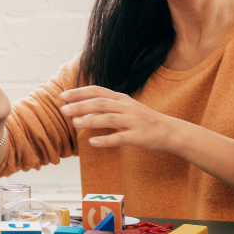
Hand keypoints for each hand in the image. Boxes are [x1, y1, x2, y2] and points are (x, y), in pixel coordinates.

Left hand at [59, 86, 179, 150]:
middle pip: (100, 103)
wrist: (171, 131)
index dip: (79, 92)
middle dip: (80, 105)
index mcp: (122, 99)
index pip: (97, 91)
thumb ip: (106, 109)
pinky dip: (106, 140)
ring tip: (74, 123)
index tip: (63, 95)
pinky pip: (120, 138)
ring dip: (90, 120)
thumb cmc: (144, 121)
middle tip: (63, 109)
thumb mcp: (125, 110)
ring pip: (109, 118)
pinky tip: (93, 142)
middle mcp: (127, 107)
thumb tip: (84, 110)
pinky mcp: (139, 136)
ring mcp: (134, 121)